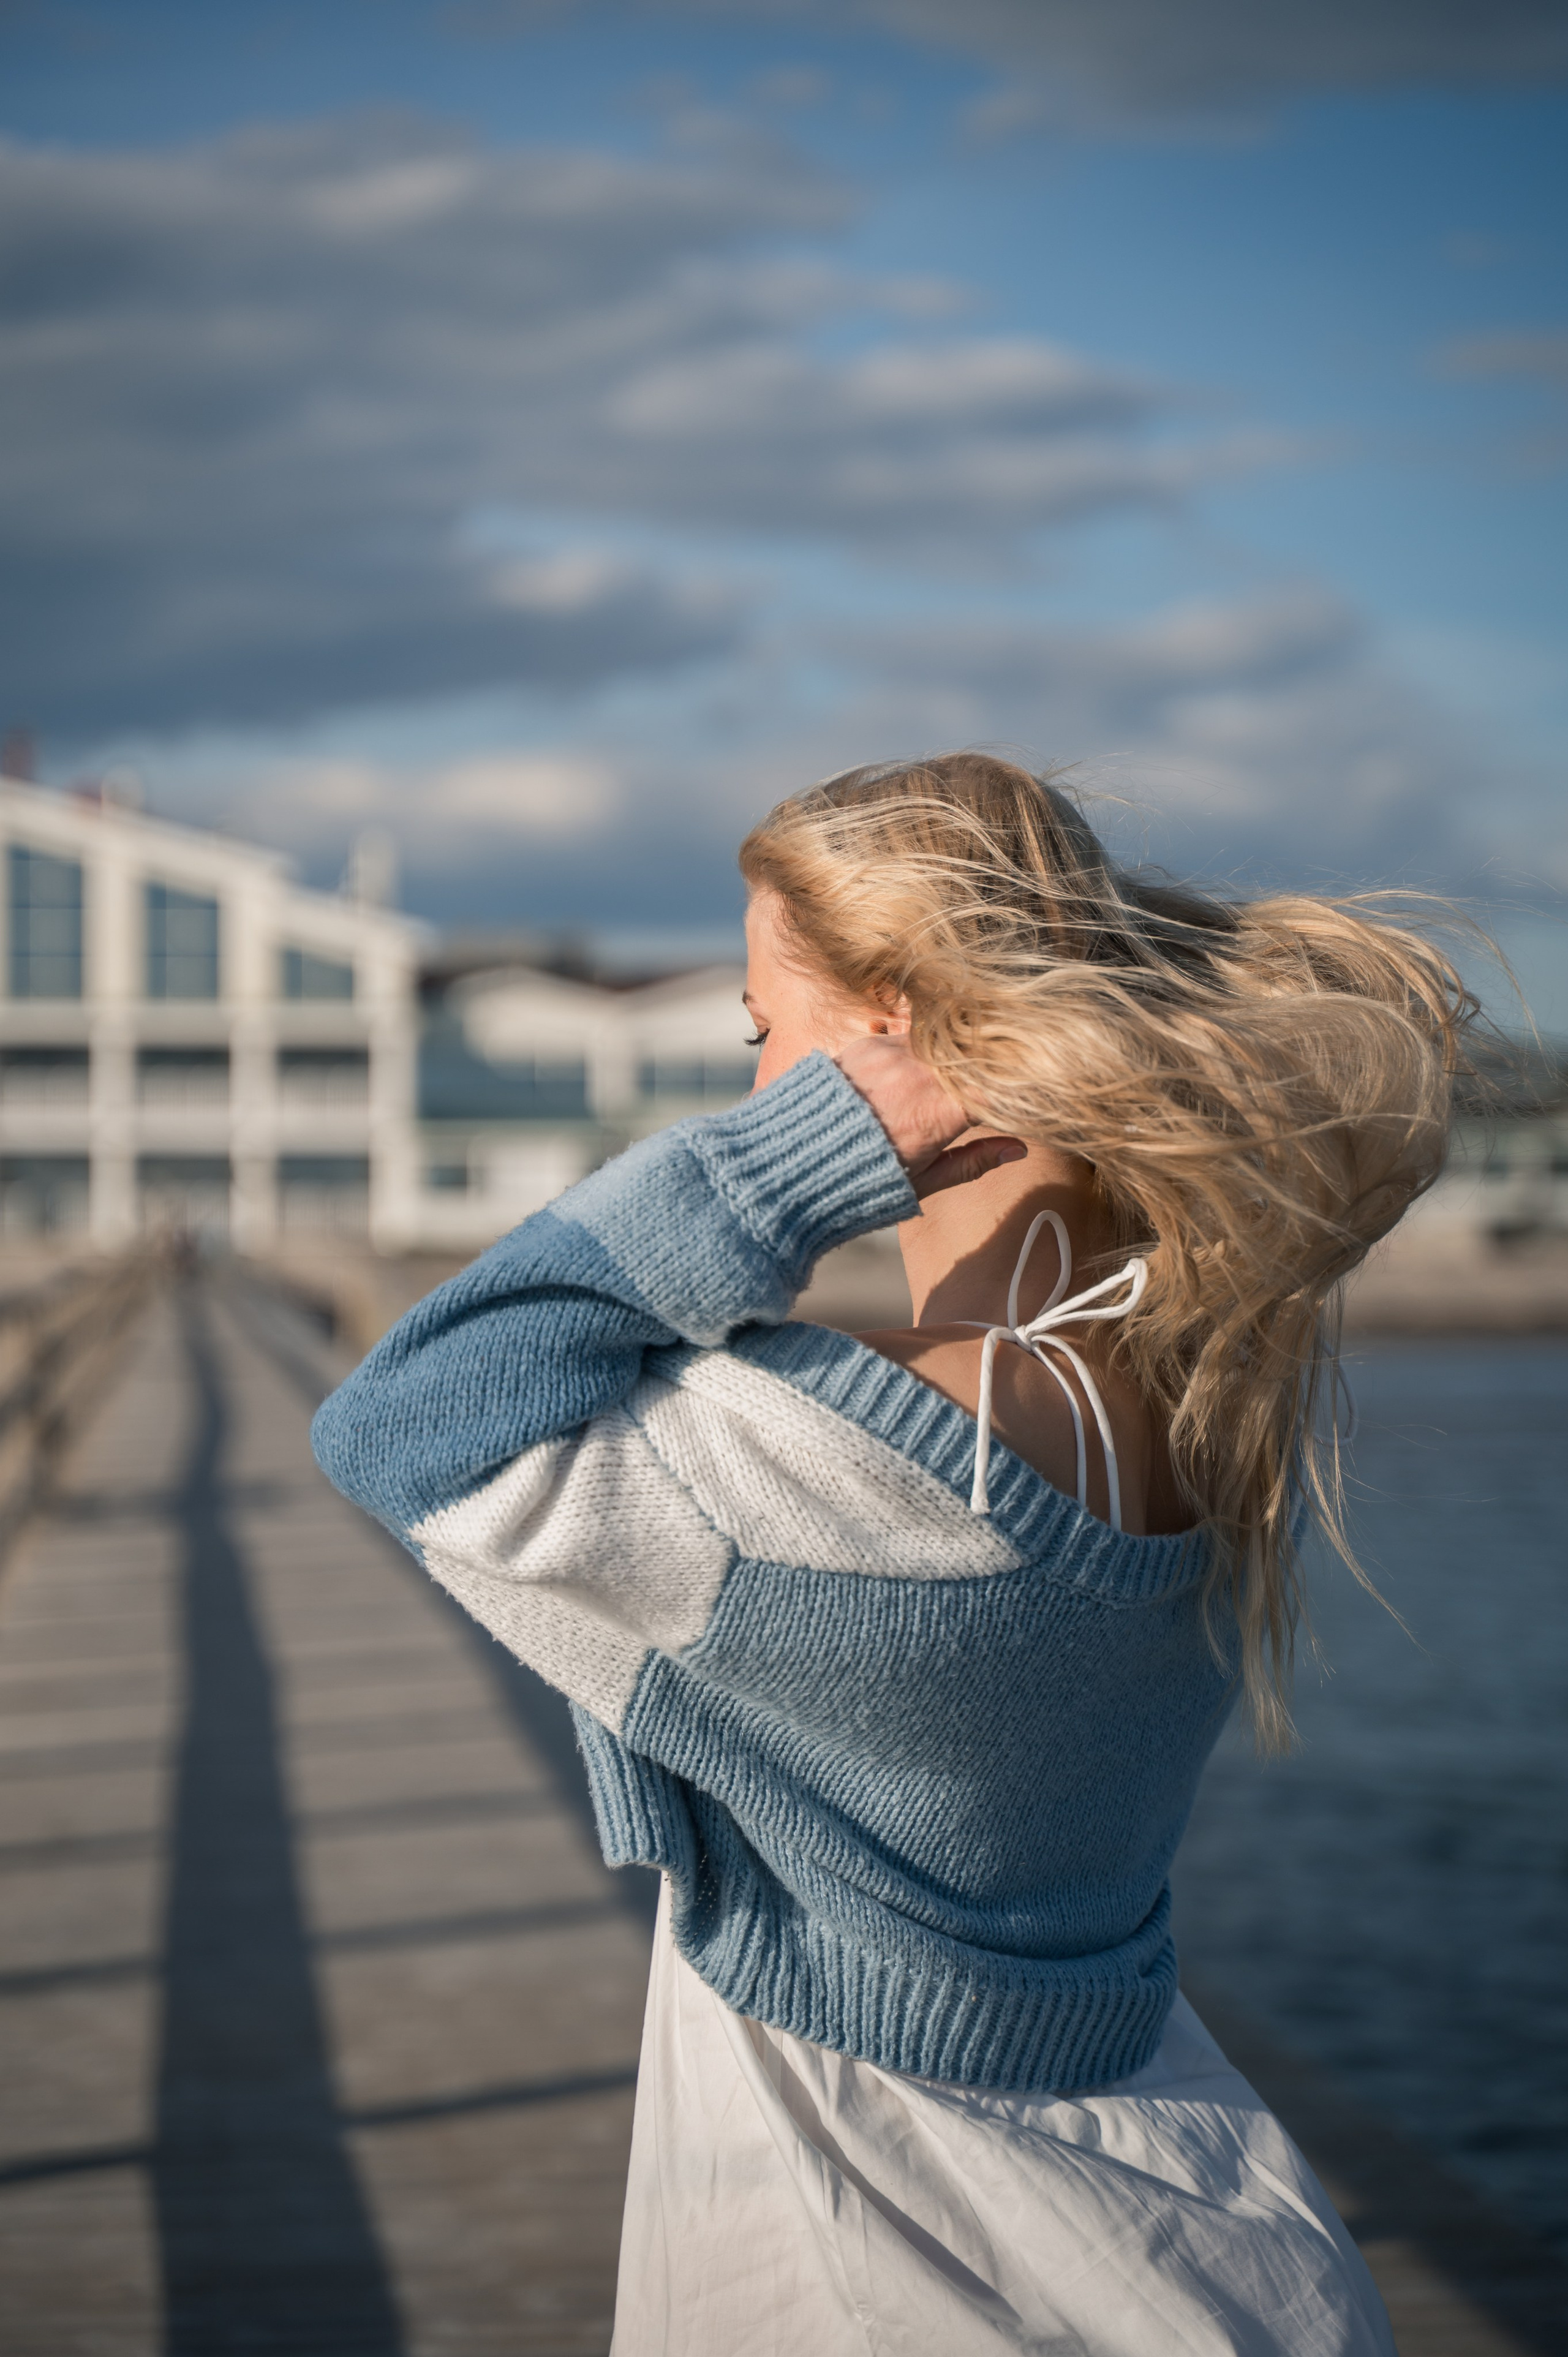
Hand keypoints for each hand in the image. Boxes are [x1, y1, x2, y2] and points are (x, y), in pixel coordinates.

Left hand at [836, 1033, 1026, 1199]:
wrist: (792, 1160)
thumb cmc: (863, 1180)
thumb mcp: (924, 1181)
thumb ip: (974, 1162)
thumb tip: (1018, 1149)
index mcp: (938, 1113)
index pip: (995, 1086)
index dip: (1015, 1086)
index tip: (1024, 1092)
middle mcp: (917, 1076)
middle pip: (972, 1055)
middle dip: (988, 1066)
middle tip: (1003, 1074)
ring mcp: (890, 1054)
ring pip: (942, 1042)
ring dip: (954, 1055)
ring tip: (960, 1071)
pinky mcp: (867, 1044)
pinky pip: (910, 1036)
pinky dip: (924, 1049)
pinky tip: (925, 1063)